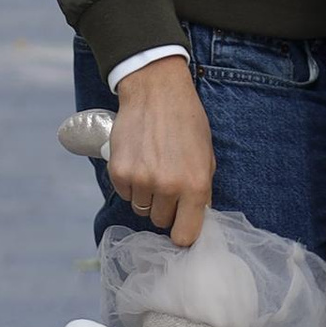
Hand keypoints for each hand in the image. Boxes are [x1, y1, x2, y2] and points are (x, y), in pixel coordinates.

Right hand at [107, 54, 214, 243]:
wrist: (155, 91)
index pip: (185, 235)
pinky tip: (138, 161)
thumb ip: (201, 189)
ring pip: (141, 208)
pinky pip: (125, 193)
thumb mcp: (206, 155)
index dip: (183, 232)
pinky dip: (130, 183)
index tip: (181, 225)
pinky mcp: (119, 172)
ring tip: (153, 167)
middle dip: (165, 207)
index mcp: (195, 185)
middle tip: (167, 183)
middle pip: (161, 221)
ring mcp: (141, 180)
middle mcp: (168, 187)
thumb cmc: (186, 121)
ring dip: (147, 195)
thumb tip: (194, 217)